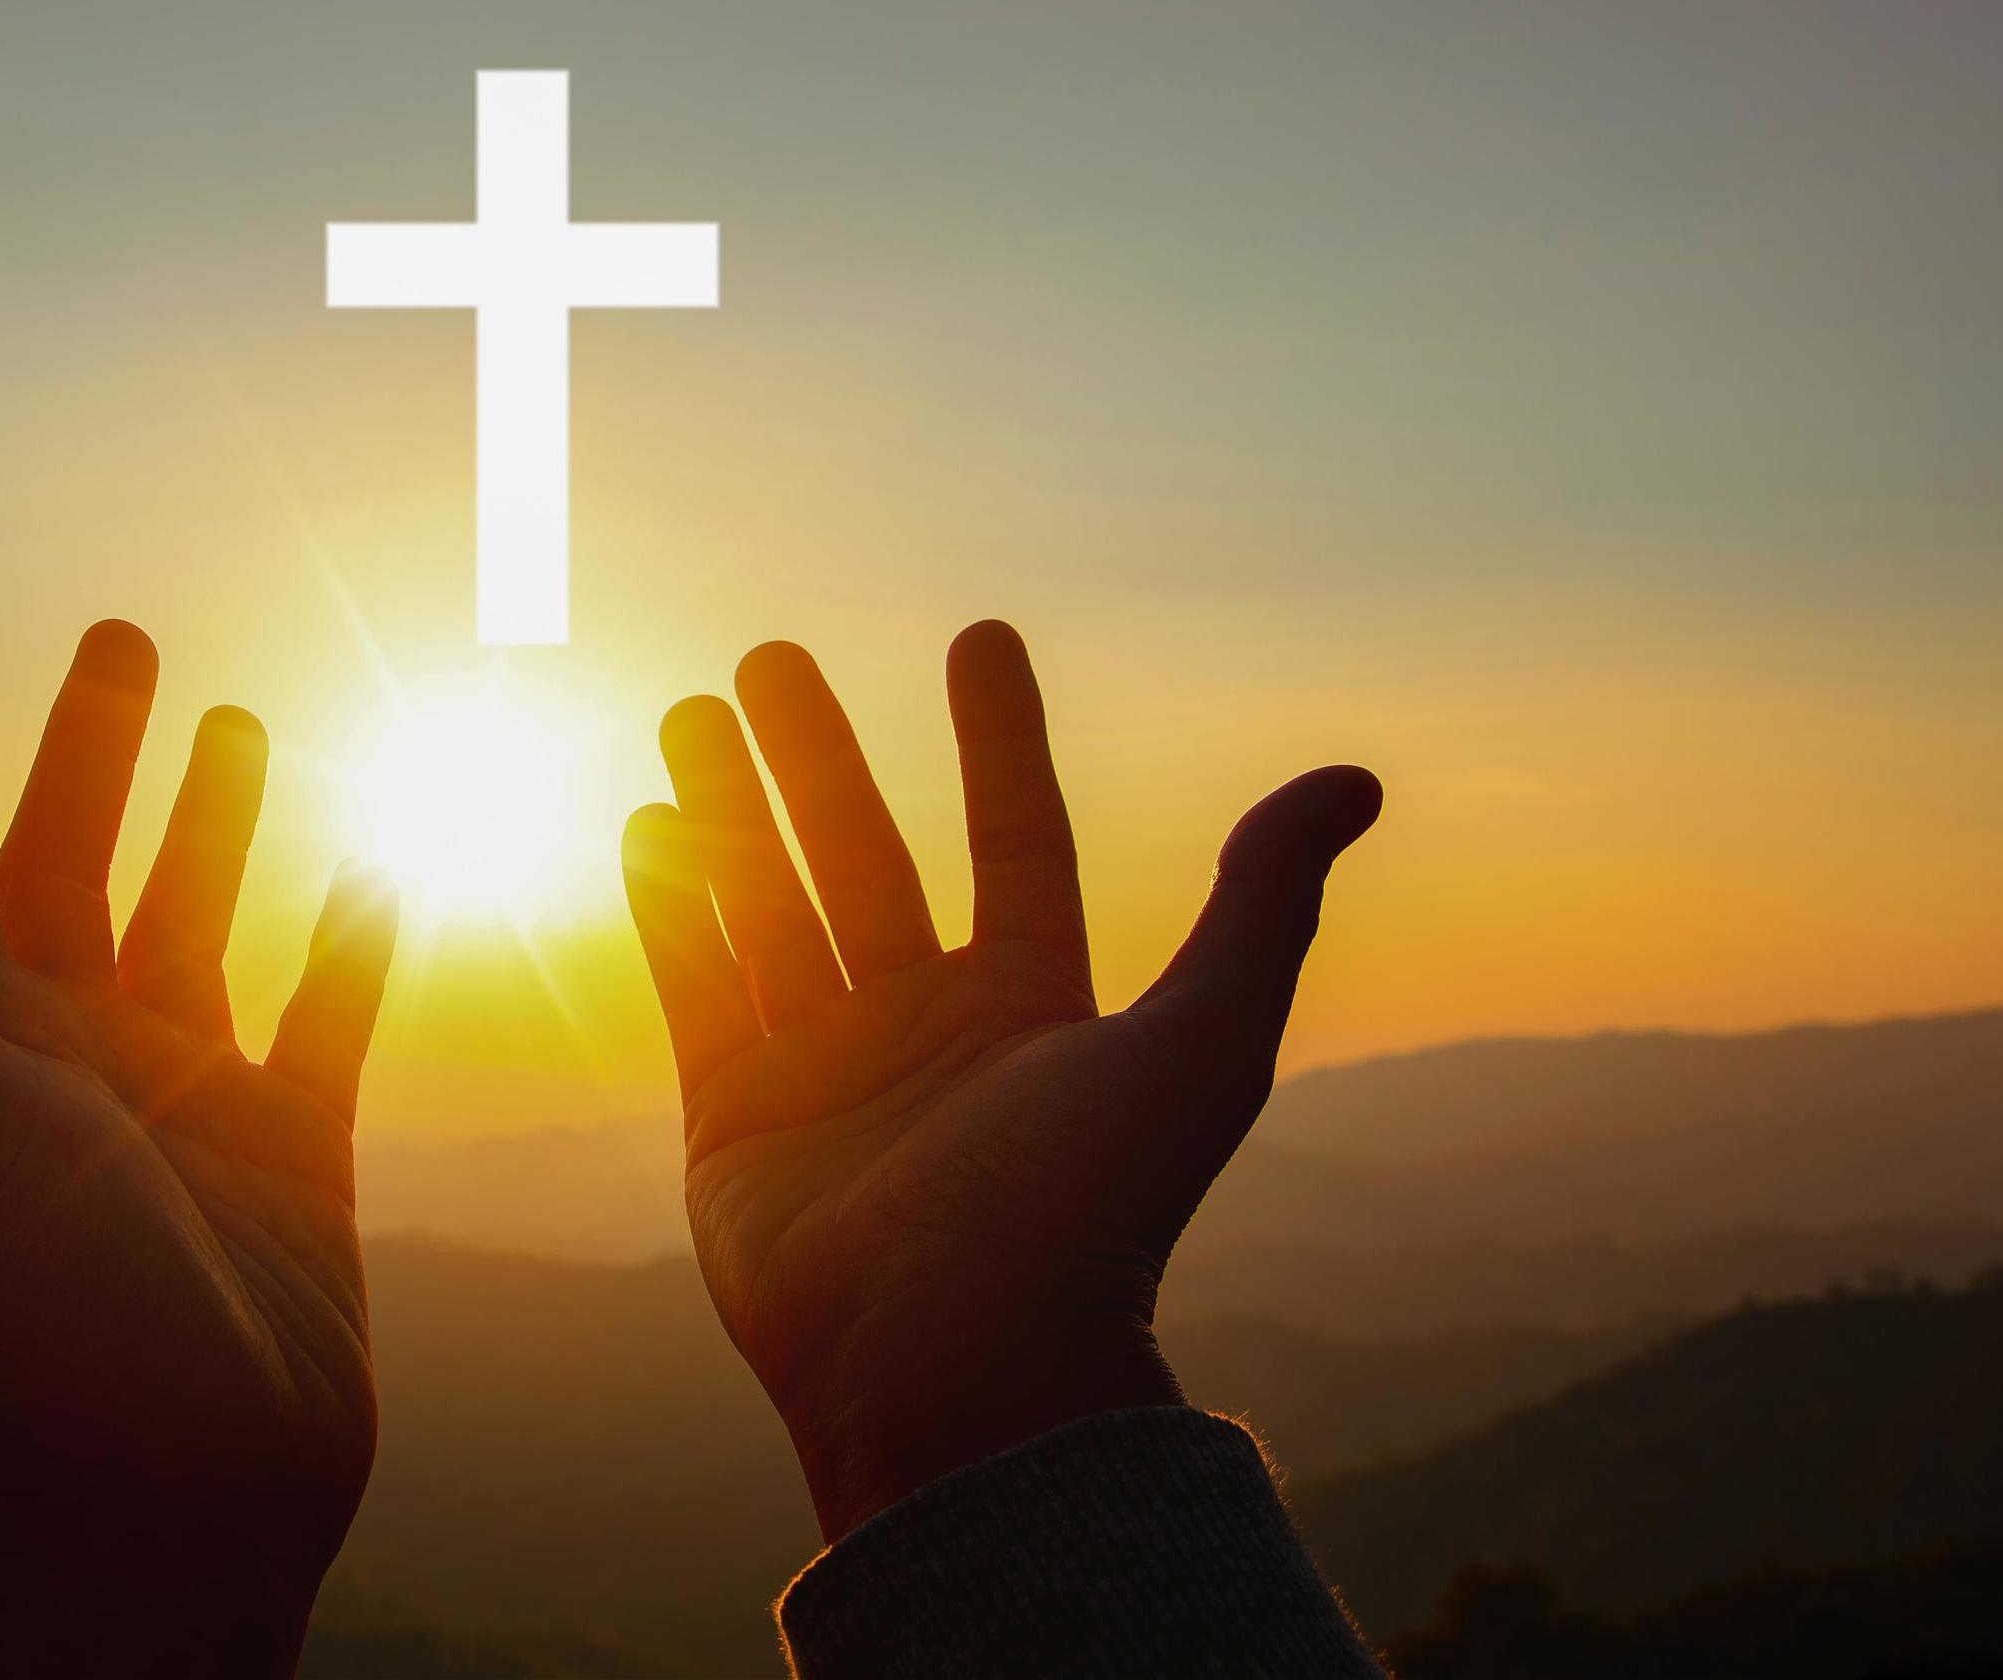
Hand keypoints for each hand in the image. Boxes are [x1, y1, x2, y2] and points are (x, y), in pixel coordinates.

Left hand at [0, 605, 396, 1679]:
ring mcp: (182, 1107)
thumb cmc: (47, 1319)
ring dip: (213, 826)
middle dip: (91, 750)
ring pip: (196, 925)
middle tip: (121, 633)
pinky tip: (378, 861)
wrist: (177, 1502)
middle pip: (70, 866)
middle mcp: (66, 1060)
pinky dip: (352, 939)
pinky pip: (324, 1017)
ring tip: (239, 718)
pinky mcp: (292, 1159)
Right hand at [620, 624, 1378, 1543]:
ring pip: (765, 910)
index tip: (979, 636)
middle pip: (862, 860)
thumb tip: (1355, 778)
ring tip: (688, 712)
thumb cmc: (1088, 1212)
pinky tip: (647, 824)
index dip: (1001, 743)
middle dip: (813, 759)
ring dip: (725, 810)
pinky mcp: (735, 1126)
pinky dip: (671, 910)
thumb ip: (1264, 903)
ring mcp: (824, 1077)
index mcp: (1033, 1011)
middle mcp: (925, 1036)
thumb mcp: (1202, 1043)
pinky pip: (697, 992)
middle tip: (768, 656)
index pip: (1016, 843)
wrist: (956, 1367)